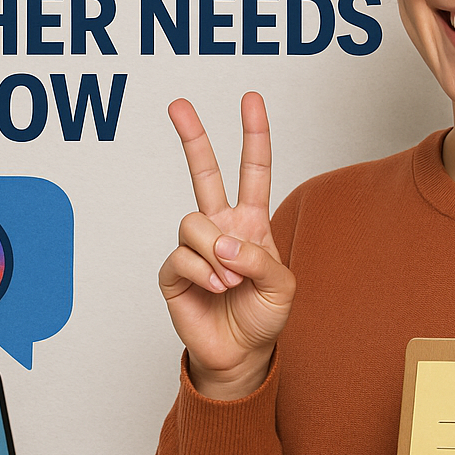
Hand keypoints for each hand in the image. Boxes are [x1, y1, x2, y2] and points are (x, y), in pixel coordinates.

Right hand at [158, 91, 295, 399]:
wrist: (240, 355)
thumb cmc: (263, 317)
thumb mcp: (281, 287)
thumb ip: (259, 259)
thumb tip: (223, 244)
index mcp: (250, 222)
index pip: (252, 170)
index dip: (254, 135)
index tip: (250, 100)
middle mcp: (220, 227)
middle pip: (204, 172)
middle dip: (192, 136)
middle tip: (178, 104)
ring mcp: (194, 247)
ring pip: (193, 221)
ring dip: (215, 253)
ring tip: (230, 281)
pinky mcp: (173, 271)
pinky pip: (182, 256)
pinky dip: (203, 273)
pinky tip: (216, 289)